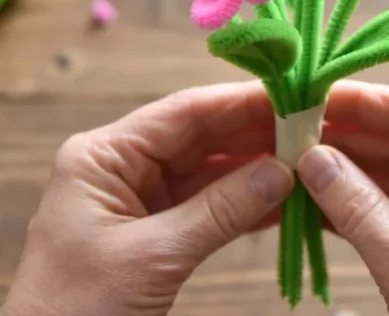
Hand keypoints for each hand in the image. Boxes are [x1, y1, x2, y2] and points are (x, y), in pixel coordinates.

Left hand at [0, 82, 294, 315]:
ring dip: (257, 169)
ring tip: (310, 161)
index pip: (182, 113)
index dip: (240, 102)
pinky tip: (285, 200)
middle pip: (200, 136)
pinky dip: (246, 206)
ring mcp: (140, 200)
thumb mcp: (151, 257)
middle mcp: (121, 168)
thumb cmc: (75, 311)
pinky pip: (209, 207)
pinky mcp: (155, 234)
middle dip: (256, 134)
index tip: (292, 95)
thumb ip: (218, 211)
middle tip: (314, 128)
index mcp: (103, 157)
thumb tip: (281, 172)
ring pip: (210, 171)